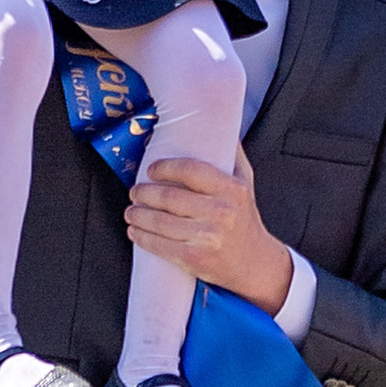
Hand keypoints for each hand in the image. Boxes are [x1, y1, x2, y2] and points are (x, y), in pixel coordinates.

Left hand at [121, 143, 291, 312]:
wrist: (255, 263)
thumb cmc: (245, 220)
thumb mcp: (246, 183)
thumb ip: (232, 154)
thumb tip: (218, 123)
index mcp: (232, 190)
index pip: (191, 170)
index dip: (165, 168)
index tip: (152, 169)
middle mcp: (221, 213)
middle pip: (169, 197)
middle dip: (144, 193)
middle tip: (135, 191)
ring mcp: (207, 237)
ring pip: (160, 222)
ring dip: (138, 214)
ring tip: (131, 210)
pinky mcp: (195, 258)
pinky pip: (159, 245)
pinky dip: (142, 237)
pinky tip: (135, 230)